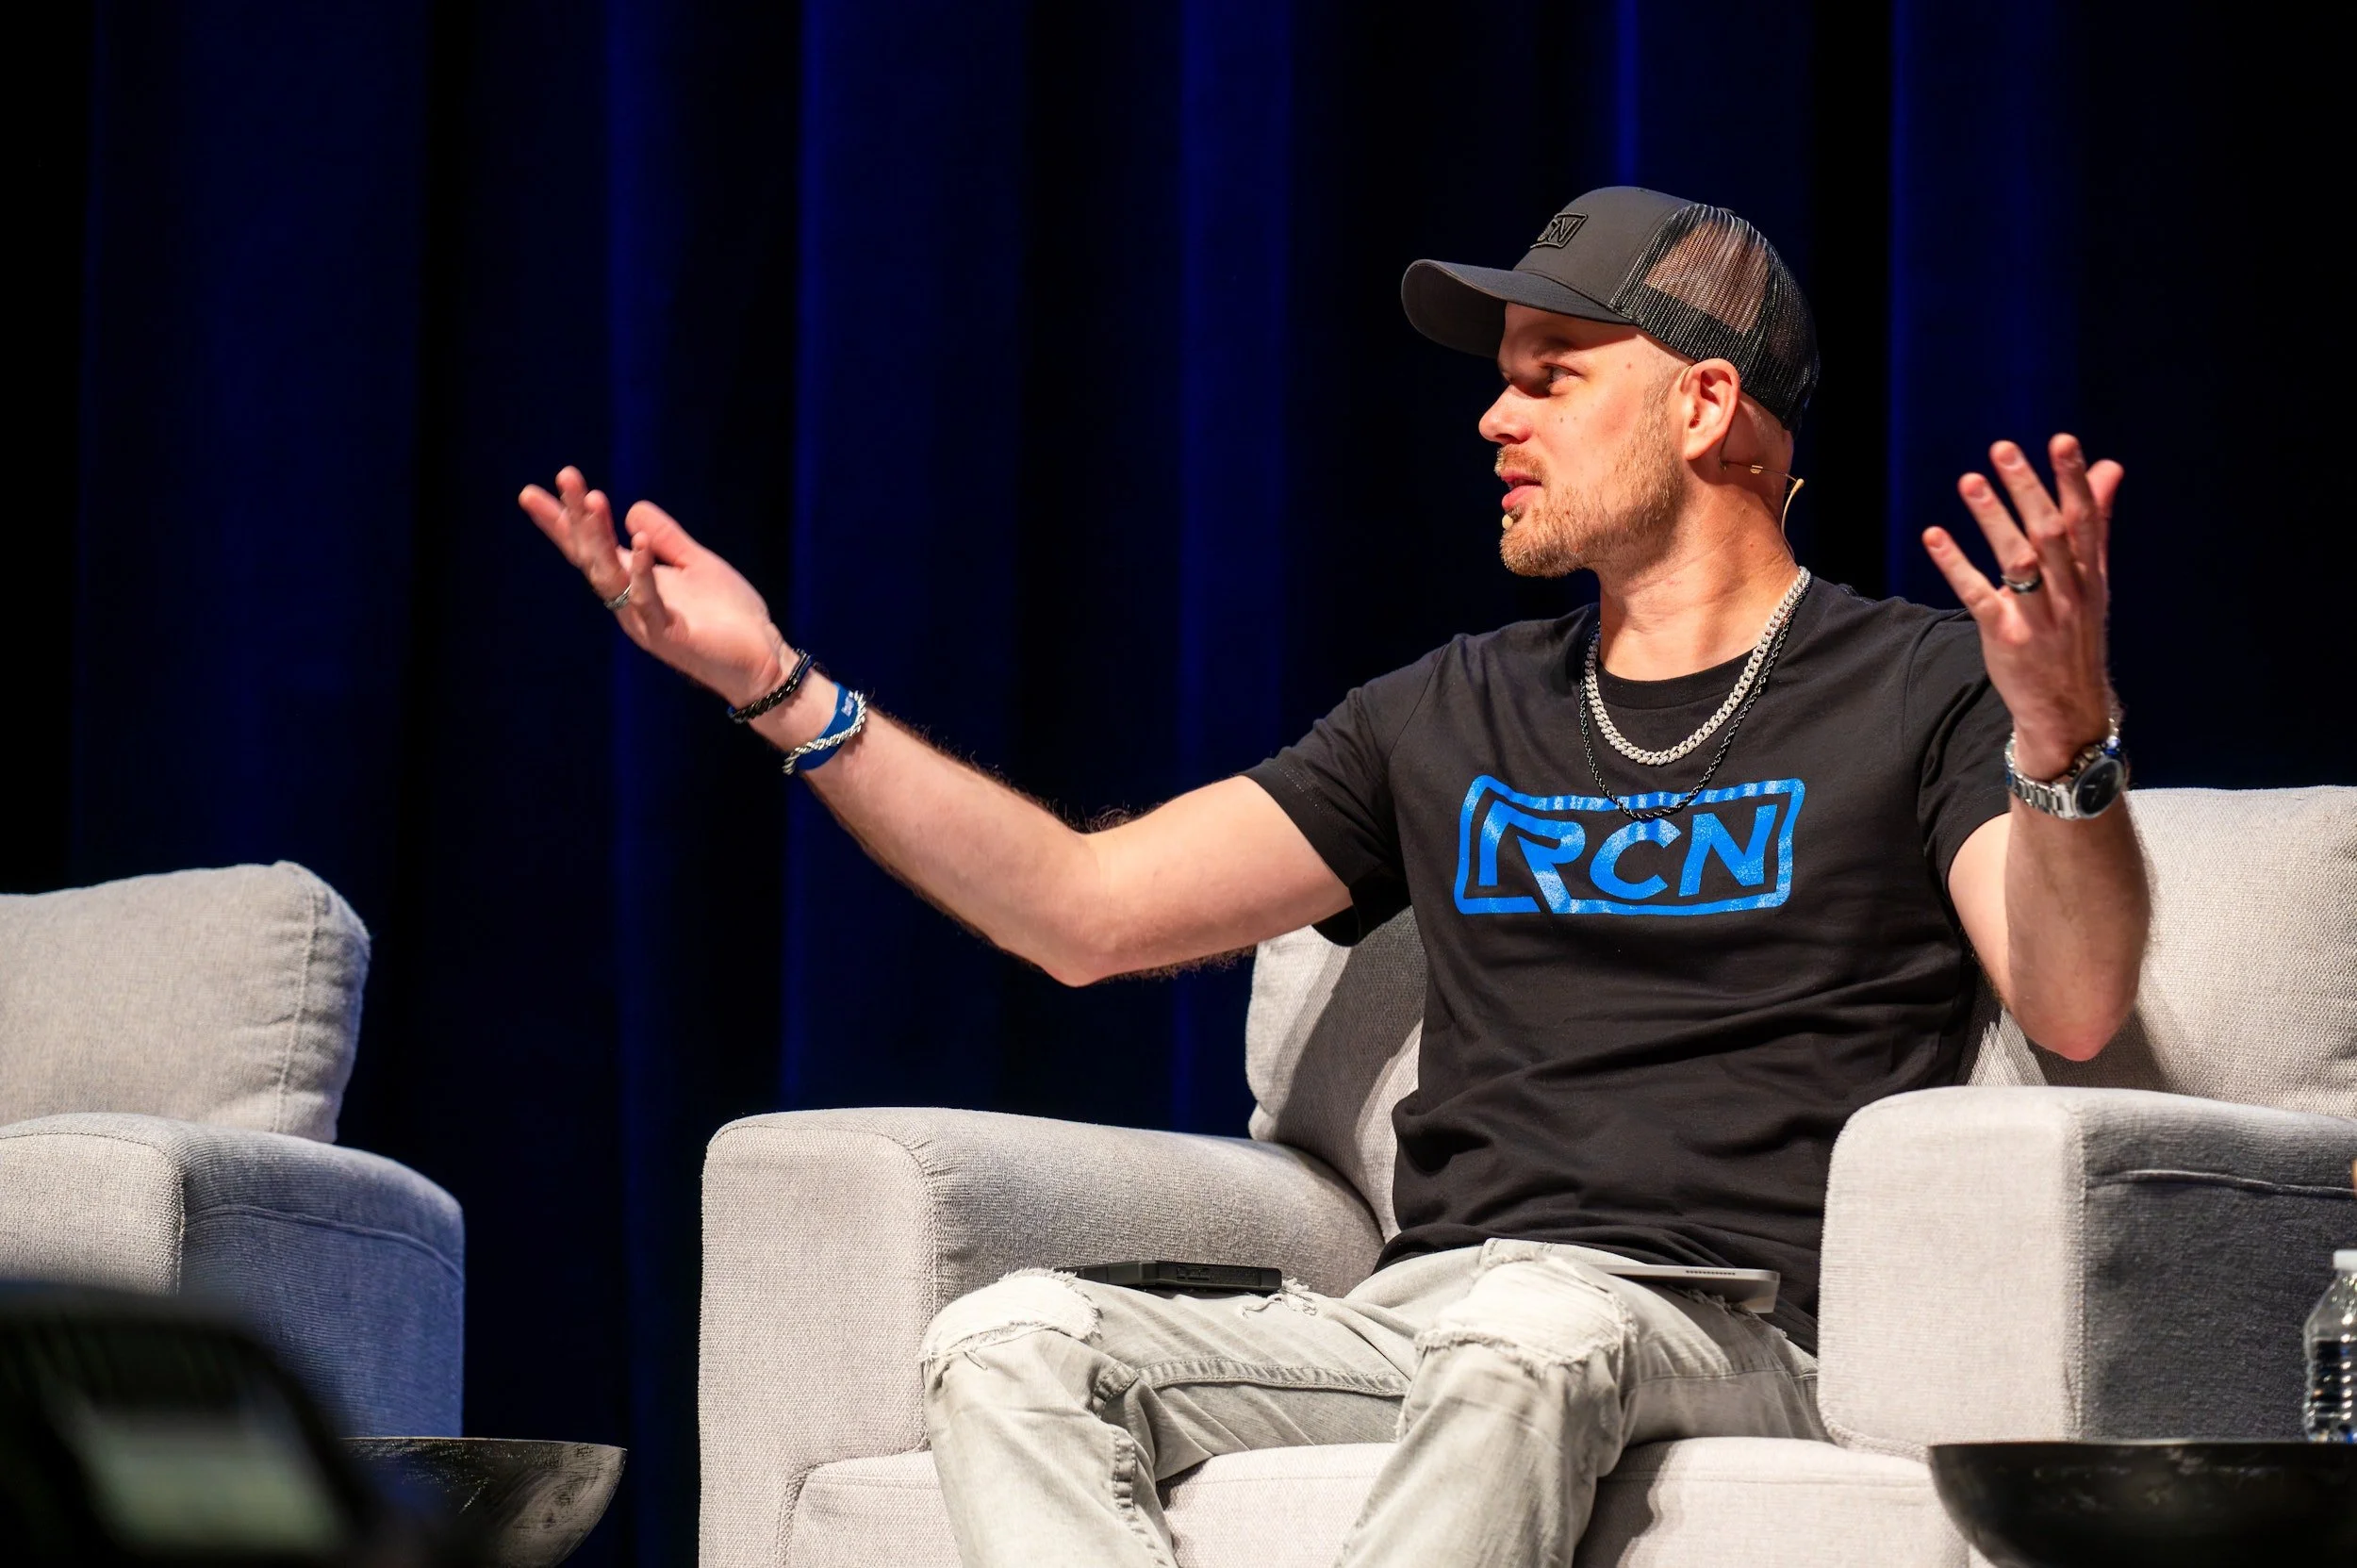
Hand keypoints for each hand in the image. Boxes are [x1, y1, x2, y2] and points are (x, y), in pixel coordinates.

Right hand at [518, 467, 785, 705]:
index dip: (561, 522)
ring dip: (599, 537)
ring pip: (610, 576)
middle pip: (592, 556)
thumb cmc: (730, 618)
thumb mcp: (697, 564)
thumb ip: (667, 539)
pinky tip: (640, 541)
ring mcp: (644, 621)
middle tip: (567, 476)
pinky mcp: (668, 636)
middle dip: (575, 517)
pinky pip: (648, 600)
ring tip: (592, 498)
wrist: (763, 662)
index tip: (531, 493)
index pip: (589, 549)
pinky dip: (643, 570)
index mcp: (634, 584)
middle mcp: (629, 603)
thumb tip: (633, 509)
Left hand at [1922, 434, 2121, 777]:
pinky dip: (1956, 565)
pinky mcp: (2005, 636)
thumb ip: (2097, 521)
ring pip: (2017, 561)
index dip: (2074, 480)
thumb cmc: (2076, 631)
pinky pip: (1979, 596)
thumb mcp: (2094, 578)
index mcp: (2091, 572)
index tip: (2062, 441)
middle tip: (2004, 449)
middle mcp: (2070, 591)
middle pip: (2051, 533)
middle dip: (2029, 489)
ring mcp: (2039, 615)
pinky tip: (1935, 535)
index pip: (2086, 518)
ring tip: (1969, 480)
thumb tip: (2109, 467)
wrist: (2068, 706)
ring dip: (1992, 519)